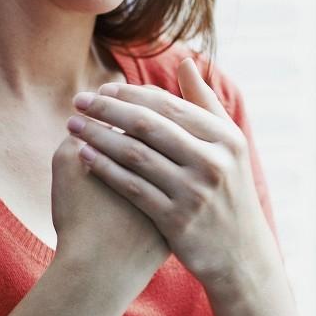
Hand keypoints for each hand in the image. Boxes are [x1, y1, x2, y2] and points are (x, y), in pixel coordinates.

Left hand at [66, 58, 273, 299]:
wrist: (241, 254)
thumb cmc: (228, 191)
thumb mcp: (229, 146)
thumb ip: (205, 103)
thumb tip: (185, 61)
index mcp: (225, 137)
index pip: (169, 105)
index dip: (132, 94)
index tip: (103, 88)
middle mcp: (212, 162)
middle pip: (148, 125)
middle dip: (108, 109)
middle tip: (79, 101)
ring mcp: (195, 192)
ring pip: (135, 155)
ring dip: (99, 136)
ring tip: (73, 126)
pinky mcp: (177, 220)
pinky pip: (132, 187)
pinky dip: (105, 169)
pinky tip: (83, 157)